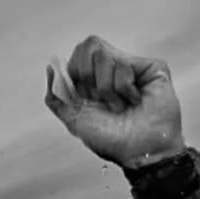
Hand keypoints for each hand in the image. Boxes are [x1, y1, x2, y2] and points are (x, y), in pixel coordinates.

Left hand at [45, 36, 183, 168]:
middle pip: (88, 46)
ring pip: (104, 56)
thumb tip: (51, 68)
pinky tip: (134, 101)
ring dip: (107, 90)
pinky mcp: (148, 67)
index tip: (87, 98)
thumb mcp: (74, 121)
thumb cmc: (111, 141)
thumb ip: (57, 97)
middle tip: (102, 100)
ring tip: (120, 106)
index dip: (77, 75)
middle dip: (89, 78)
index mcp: (92, 81)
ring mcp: (130, 67)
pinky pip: (123, 66)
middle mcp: (110, 70)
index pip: (77, 55)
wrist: (137, 152)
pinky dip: (124, 89)